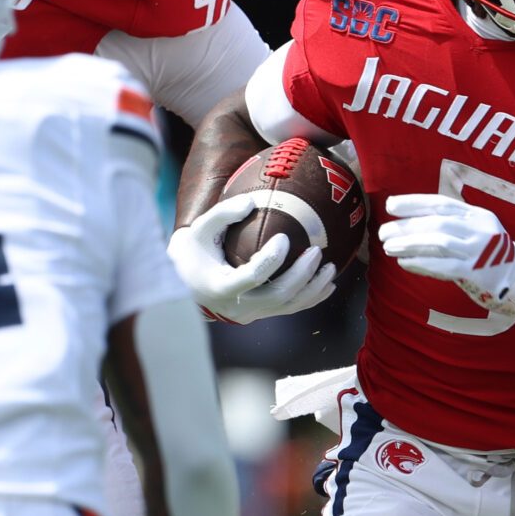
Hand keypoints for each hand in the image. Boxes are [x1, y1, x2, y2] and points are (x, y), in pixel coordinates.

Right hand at [167, 192, 336, 323]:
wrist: (184, 282)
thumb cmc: (194, 249)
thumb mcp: (201, 228)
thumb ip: (224, 213)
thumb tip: (253, 201)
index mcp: (220, 286)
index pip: (252, 277)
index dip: (272, 260)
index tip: (284, 238)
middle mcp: (237, 307)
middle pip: (278, 295)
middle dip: (302, 275)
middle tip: (317, 251)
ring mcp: (251, 314)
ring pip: (288, 306)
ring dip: (313, 288)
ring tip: (330, 267)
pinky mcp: (260, 314)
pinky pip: (289, 309)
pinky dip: (311, 298)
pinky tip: (328, 285)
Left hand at [381, 193, 514, 330]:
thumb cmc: (491, 255)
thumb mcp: (477, 231)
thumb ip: (453, 223)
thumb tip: (412, 221)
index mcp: (478, 215)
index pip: (441, 203)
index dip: (414, 203)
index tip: (391, 205)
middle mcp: (479, 229)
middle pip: (437, 222)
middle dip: (407, 226)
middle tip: (384, 231)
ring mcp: (479, 251)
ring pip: (438, 242)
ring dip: (410, 244)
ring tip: (388, 246)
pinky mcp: (476, 273)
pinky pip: (443, 266)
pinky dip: (421, 264)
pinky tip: (404, 263)